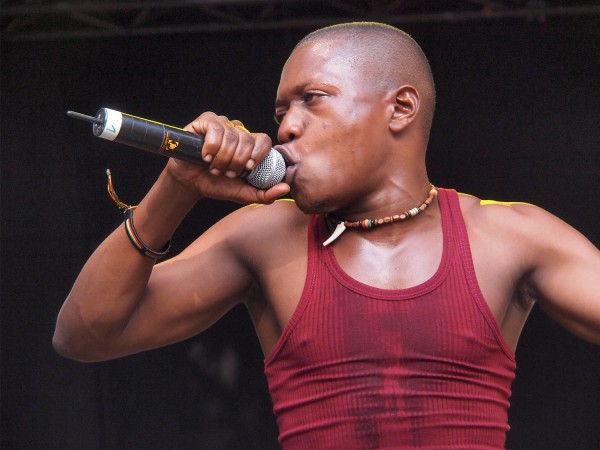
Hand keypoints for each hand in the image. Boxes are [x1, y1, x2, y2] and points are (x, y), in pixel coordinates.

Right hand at [166, 112, 289, 203]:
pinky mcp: (206, 121)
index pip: (264, 140)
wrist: (191, 182)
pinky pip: (216, 128)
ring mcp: (222, 124)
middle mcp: (238, 131)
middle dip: (237, 161)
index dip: (258, 154)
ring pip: (232, 134)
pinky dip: (211, 146)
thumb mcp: (244, 193)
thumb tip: (286, 188)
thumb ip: (266, 194)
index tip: (248, 169)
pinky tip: (205, 157)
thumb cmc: (218, 185)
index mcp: (250, 145)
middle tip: (227, 173)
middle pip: (247, 139)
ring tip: (214, 168)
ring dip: (222, 157)